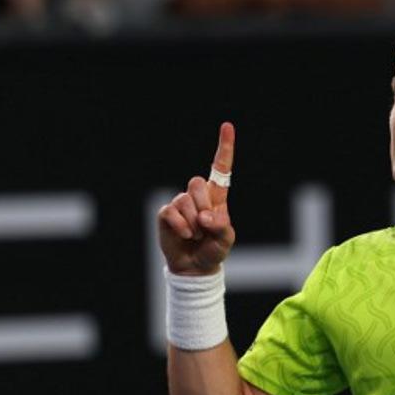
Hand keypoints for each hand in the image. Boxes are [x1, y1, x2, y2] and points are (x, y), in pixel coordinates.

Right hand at [157, 121, 236, 275]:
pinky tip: (185, 235)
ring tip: (196, 236)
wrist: (195, 267)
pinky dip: (181, 226)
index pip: (220, 169)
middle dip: (203, 206)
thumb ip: (221, 226)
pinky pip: (171, 212)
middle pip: (196, 183)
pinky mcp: (166, 214)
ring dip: (193, 223)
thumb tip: (204, 216)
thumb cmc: (213, 250)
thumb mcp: (226, 240)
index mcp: (216, 198)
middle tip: (205, 226)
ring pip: (184, 200)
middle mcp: (197, 197)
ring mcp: (180, 204)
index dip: (224, 148)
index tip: (227, 126)